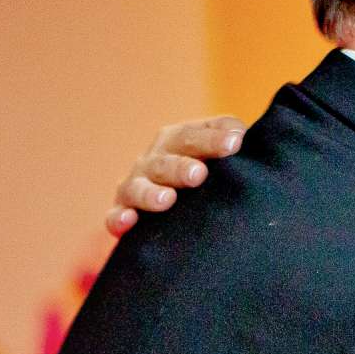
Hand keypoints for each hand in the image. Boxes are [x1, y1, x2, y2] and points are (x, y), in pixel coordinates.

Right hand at [104, 116, 246, 234]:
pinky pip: (115, 216)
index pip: (192, 135)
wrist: (175, 205)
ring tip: (167, 200)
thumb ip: (230, 137)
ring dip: (150, 193)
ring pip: (137, 187)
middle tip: (198, 174)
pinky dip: (119, 218)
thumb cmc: (206, 173)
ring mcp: (135, 185)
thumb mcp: (217, 151)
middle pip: (165, 161)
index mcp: (177, 141)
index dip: (212, 139)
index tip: (235, 143)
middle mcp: (153, 160)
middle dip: (181, 167)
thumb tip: (239, 133)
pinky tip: (129, 220)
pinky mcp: (121, 212)